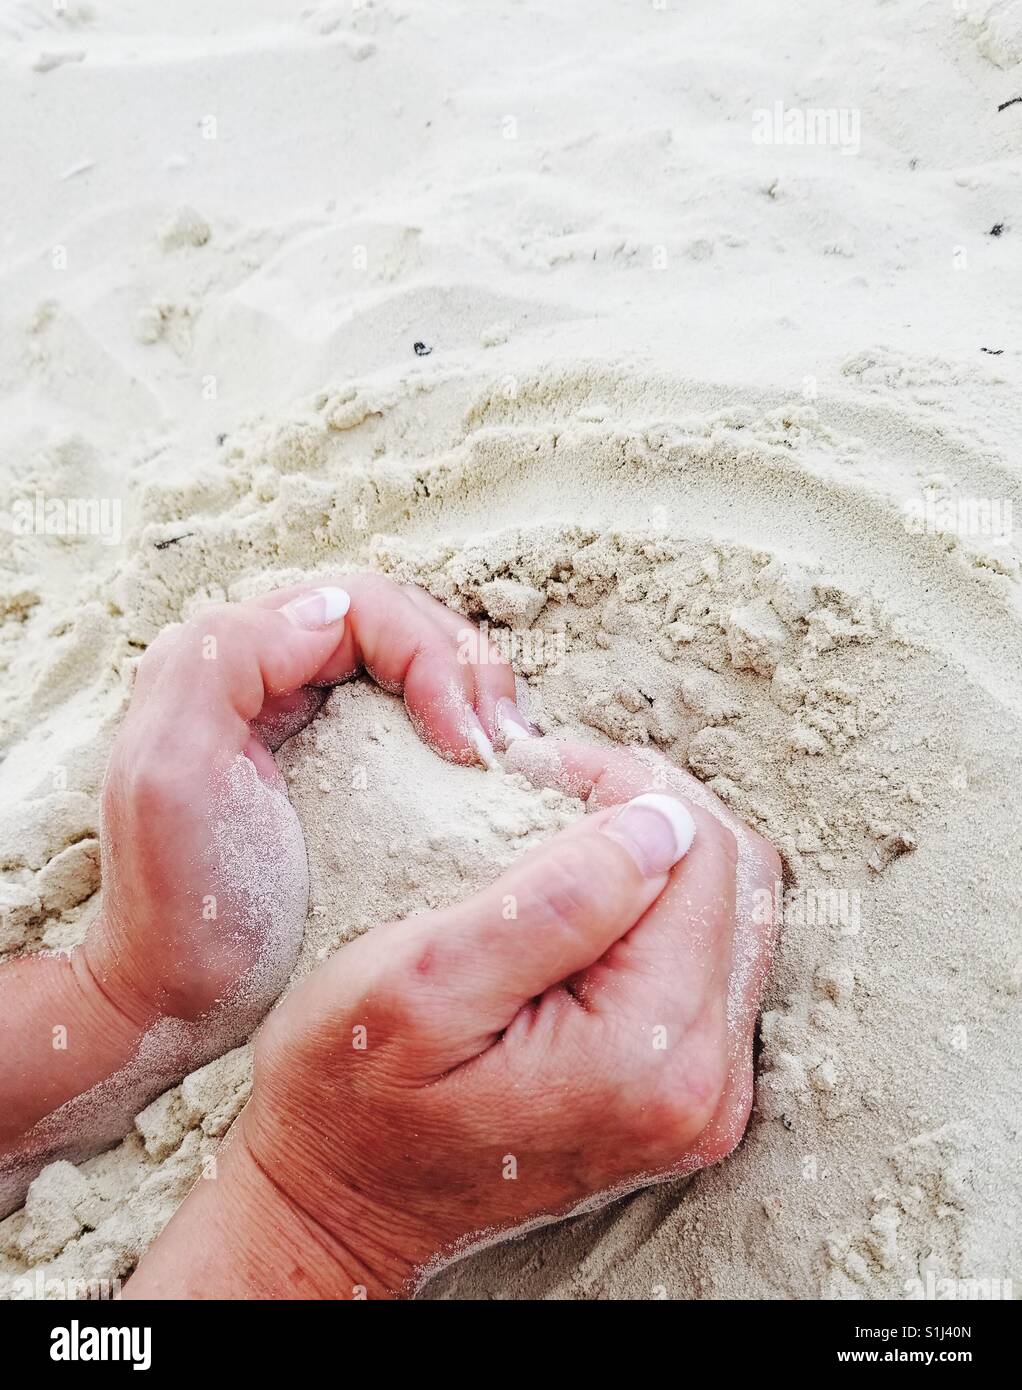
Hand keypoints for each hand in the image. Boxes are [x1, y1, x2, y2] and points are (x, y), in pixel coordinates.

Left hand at [84, 575, 515, 1031]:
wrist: (181, 1000)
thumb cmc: (181, 905)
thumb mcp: (170, 772)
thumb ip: (226, 659)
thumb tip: (331, 606)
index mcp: (231, 657)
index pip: (364, 608)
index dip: (432, 657)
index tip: (465, 745)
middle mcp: (271, 672)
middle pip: (403, 625)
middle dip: (468, 671)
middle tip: (505, 749)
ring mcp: (312, 719)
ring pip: (420, 664)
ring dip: (477, 697)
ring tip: (508, 760)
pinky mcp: (345, 767)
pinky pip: (419, 717)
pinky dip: (466, 731)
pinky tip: (489, 777)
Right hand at [125, 739, 779, 1297]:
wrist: (342, 1203)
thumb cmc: (351, 1091)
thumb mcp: (422, 979)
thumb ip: (555, 901)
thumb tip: (663, 824)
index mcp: (647, 1056)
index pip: (706, 857)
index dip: (631, 788)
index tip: (546, 769)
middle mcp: (703, 1087)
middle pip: (739, 883)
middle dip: (655, 812)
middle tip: (559, 789)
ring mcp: (703, 1098)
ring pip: (732, 915)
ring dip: (658, 856)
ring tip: (565, 840)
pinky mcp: (685, 1095)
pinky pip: (709, 962)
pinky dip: (656, 910)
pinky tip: (585, 900)